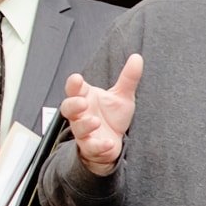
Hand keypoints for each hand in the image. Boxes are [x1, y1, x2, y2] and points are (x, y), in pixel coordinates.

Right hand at [61, 54, 141, 175]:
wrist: (113, 142)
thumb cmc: (112, 117)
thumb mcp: (122, 96)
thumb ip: (128, 78)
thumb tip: (137, 57)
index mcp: (86, 98)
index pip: (74, 89)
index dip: (73, 84)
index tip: (77, 78)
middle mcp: (81, 115)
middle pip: (68, 108)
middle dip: (73, 104)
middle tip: (82, 102)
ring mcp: (85, 132)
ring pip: (78, 128)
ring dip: (85, 125)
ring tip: (95, 121)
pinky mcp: (92, 147)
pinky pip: (91, 147)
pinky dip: (99, 146)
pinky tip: (109, 143)